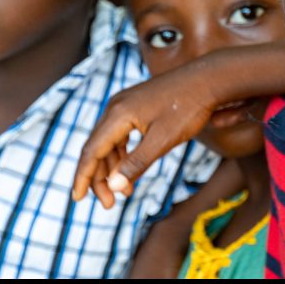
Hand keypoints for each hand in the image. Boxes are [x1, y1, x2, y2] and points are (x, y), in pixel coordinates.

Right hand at [72, 65, 220, 206]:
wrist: (208, 79)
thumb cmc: (188, 107)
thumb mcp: (163, 140)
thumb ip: (137, 163)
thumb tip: (113, 186)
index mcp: (118, 114)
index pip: (91, 151)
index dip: (83, 176)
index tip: (76, 199)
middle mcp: (116, 106)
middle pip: (96, 148)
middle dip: (99, 178)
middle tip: (109, 204)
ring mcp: (125, 104)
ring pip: (108, 142)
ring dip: (112, 168)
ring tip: (124, 193)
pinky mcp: (135, 105)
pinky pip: (119, 134)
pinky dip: (122, 155)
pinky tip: (129, 170)